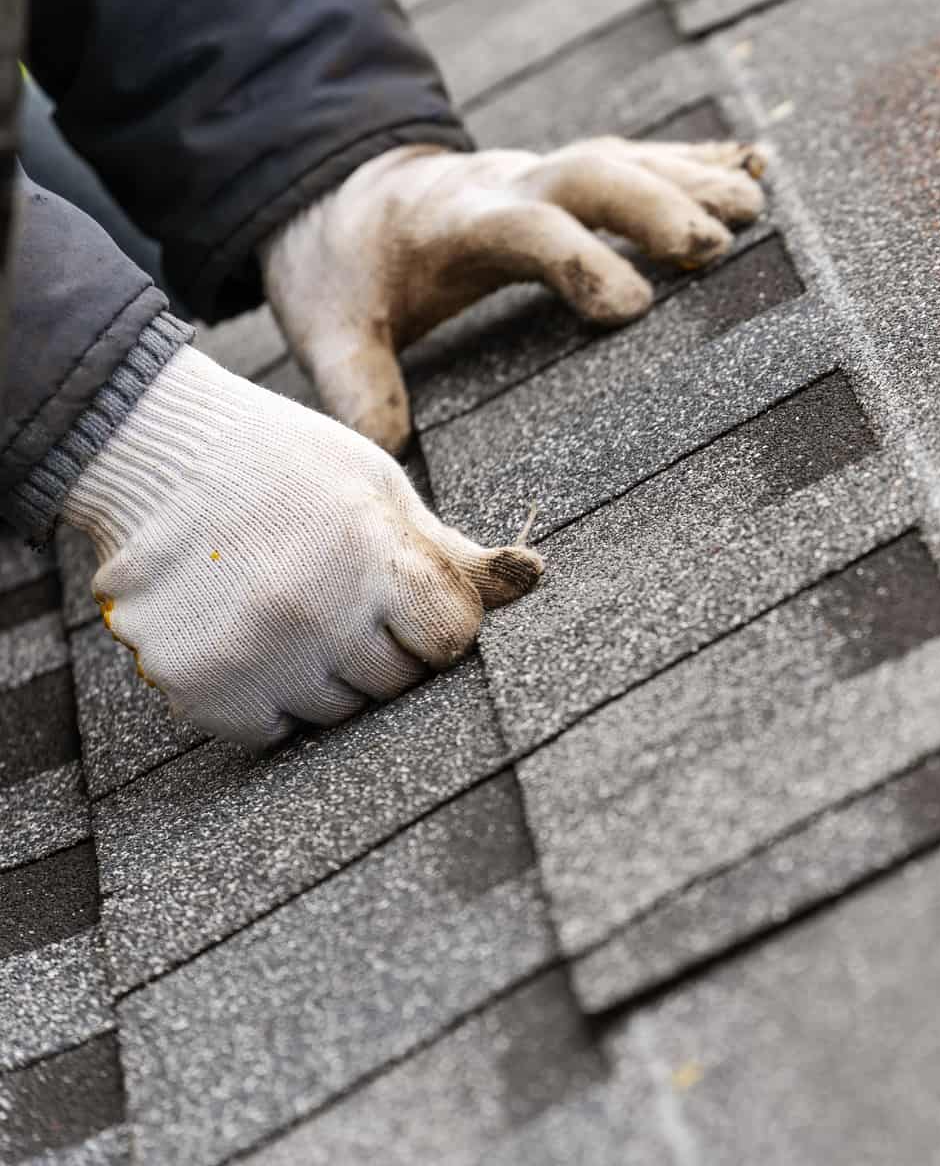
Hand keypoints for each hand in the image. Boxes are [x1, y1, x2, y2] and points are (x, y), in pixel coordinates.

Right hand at [62, 346, 542, 748]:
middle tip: (336, 593)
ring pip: (338, 712)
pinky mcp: (200, 689)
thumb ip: (453, 554)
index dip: (438, 619)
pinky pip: (273, 731)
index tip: (406, 594)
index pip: (453, 639)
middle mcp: (313, 611)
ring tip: (288, 607)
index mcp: (373, 555)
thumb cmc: (288, 470)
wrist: (155, 456)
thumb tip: (538, 577)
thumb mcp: (381, 491)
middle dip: (384, 647)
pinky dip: (267, 698)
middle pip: (398, 681)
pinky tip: (250, 637)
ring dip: (326, 676)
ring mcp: (252, 656)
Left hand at [261, 137, 767, 451]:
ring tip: (755, 208)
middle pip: (592, 174)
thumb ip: (357, 385)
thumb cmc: (347, 272)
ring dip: (692, 178)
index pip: (526, 229)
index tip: (631, 305)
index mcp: (457, 223)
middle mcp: (509, 184)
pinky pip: (640, 158)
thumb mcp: (327, 328)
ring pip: (625, 159)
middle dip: (656, 205)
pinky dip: (697, 161)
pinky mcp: (570, 176)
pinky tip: (753, 169)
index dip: (578, 259)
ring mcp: (545, 174)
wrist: (340, 196)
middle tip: (717, 246)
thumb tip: (384, 454)